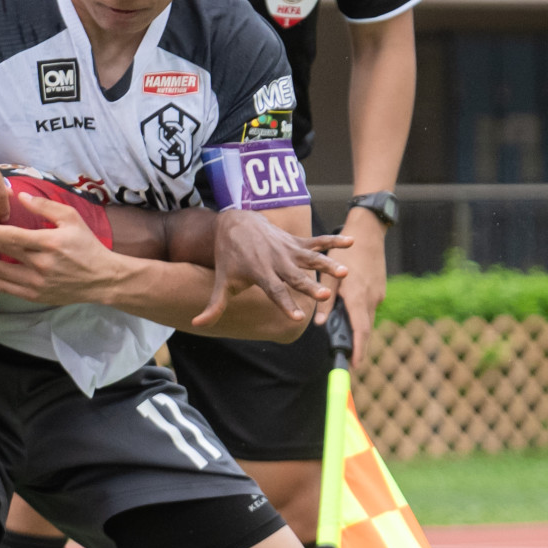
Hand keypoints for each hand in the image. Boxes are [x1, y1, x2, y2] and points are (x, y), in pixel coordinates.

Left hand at [0, 191, 128, 303]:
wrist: (102, 278)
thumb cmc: (86, 245)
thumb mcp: (71, 218)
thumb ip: (45, 207)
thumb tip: (20, 197)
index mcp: (49, 242)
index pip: (13, 236)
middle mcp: (41, 264)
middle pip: (6, 253)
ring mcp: (38, 282)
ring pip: (4, 275)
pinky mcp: (37, 295)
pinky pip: (10, 290)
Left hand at [200, 208, 349, 330]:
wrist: (235, 223)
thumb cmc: (229, 258)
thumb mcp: (222, 281)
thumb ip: (214, 306)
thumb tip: (197, 325)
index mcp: (260, 273)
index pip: (274, 291)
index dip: (285, 304)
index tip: (298, 317)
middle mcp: (277, 262)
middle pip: (296, 277)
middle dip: (310, 287)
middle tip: (326, 296)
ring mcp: (288, 250)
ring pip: (311, 259)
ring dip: (327, 264)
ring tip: (345, 271)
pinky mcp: (296, 241)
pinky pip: (317, 241)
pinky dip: (333, 241)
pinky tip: (350, 241)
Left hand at [334, 207, 387, 359]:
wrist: (367, 233)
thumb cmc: (344, 253)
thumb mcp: (328, 276)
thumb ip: (324, 301)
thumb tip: (319, 324)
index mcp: (357, 296)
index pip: (360, 330)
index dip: (358, 349)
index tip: (355, 365)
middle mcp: (371, 298)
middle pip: (366, 329)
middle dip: (360, 347)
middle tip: (352, 363)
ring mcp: (378, 294)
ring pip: (368, 319)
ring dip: (360, 332)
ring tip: (350, 344)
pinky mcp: (379, 289)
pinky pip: (369, 308)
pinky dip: (362, 317)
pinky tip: (352, 317)